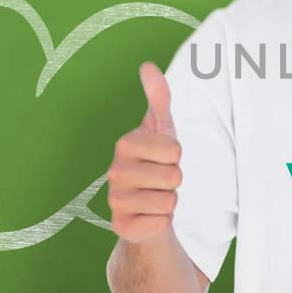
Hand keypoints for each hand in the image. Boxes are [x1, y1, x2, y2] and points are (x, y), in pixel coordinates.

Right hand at [106, 62, 183, 243]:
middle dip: (175, 180)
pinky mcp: (121, 227)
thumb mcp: (161, 128)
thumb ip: (158, 97)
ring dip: (169, 201)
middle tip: (160, 180)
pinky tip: (148, 215)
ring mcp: (115, 201)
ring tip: (155, 196)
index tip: (164, 158)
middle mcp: (114, 171)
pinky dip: (162, 221)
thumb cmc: (156, 162)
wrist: (145, 205)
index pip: (175, 150)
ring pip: (169, 201)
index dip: (177, 156)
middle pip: (174, 176)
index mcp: (125, 144)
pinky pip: (161, 223)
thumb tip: (147, 65)